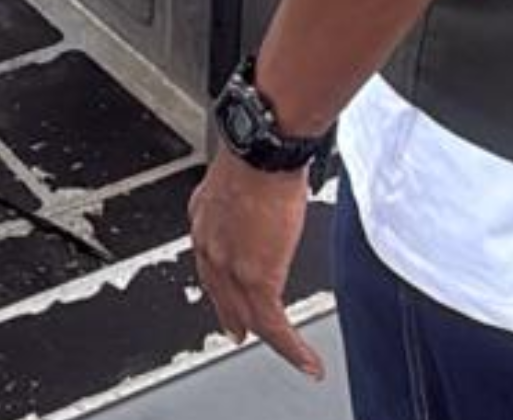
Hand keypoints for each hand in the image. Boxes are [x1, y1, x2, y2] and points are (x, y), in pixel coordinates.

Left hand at [189, 151, 324, 379]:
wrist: (261, 151)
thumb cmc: (259, 151)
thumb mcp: (244, 175)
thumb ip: (250, 192)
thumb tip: (269, 186)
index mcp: (206, 217)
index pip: (211, 261)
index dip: (221, 282)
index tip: (228, 293)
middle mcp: (210, 245)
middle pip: (222, 294)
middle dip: (233, 316)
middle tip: (240, 334)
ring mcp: (230, 265)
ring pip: (248, 315)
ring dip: (271, 339)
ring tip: (289, 355)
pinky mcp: (256, 278)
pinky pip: (273, 325)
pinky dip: (292, 348)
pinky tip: (306, 360)